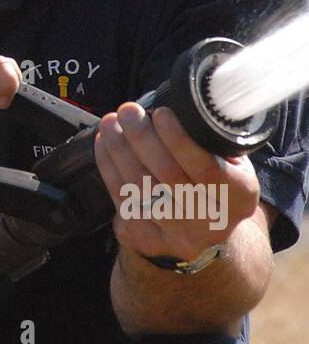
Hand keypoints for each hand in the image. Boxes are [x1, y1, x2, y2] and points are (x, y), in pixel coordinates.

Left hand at [94, 102, 260, 261]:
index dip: (180, 140)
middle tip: (128, 111)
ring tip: (111, 123)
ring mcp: (178, 236)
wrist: (206, 229)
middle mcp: (211, 222)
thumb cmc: (216, 180)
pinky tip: (105, 144)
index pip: (208, 169)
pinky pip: (123, 200)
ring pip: (141, 189)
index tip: (161, 112)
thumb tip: (182, 102)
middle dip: (142, 138)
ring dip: (120, 150)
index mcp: (239, 198)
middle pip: (168, 177)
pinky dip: (109, 168)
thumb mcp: (232, 161)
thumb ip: (213, 138)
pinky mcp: (149, 241)